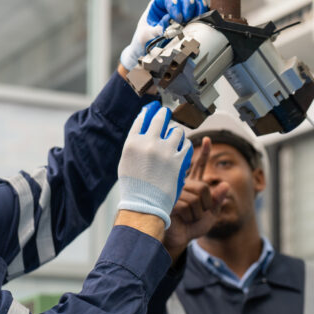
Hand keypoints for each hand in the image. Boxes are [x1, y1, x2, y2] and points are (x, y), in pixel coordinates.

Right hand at [118, 101, 192, 229]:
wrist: (145, 204)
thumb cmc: (134, 186)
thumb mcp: (126, 162)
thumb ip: (135, 145)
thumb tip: (143, 131)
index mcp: (133, 143)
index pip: (142, 119)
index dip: (148, 112)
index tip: (153, 109)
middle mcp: (148, 143)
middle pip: (159, 118)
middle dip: (164, 115)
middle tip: (166, 114)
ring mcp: (164, 151)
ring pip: (176, 130)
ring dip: (176, 133)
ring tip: (174, 137)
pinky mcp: (178, 160)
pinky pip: (187, 144)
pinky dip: (185, 145)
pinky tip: (182, 148)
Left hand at [120, 0, 206, 69]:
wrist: (148, 50)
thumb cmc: (144, 40)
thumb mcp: (145, 36)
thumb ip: (154, 29)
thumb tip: (166, 23)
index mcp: (158, 4)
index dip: (174, 3)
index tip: (177, 17)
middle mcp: (171, 4)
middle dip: (187, 4)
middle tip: (186, 19)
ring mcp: (182, 11)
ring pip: (193, 0)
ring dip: (197, 8)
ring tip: (194, 20)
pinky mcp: (190, 19)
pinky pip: (199, 10)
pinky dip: (203, 12)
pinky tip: (202, 19)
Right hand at [163, 137, 229, 260]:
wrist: (177, 239)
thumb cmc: (192, 226)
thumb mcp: (211, 214)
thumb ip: (218, 200)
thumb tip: (226, 185)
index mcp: (193, 185)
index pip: (199, 166)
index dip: (204, 153)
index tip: (208, 139)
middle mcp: (183, 185)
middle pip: (204, 188)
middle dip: (206, 205)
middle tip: (198, 214)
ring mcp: (174, 192)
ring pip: (196, 198)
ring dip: (197, 213)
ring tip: (188, 218)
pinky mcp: (168, 201)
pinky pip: (187, 205)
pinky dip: (189, 216)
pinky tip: (181, 219)